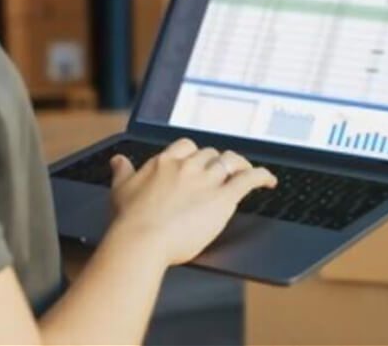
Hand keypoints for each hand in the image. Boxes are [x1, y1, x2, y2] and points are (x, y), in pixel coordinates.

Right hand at [108, 139, 276, 266]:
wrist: (141, 241)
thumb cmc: (129, 222)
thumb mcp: (120, 190)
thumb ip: (122, 172)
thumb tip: (118, 160)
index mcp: (165, 162)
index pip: (187, 146)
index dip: (196, 153)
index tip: (199, 160)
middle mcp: (188, 166)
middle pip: (211, 154)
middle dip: (217, 162)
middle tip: (222, 173)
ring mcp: (207, 180)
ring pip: (230, 162)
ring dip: (239, 166)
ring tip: (245, 172)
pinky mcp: (223, 198)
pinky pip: (249, 179)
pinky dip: (262, 176)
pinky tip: (269, 181)